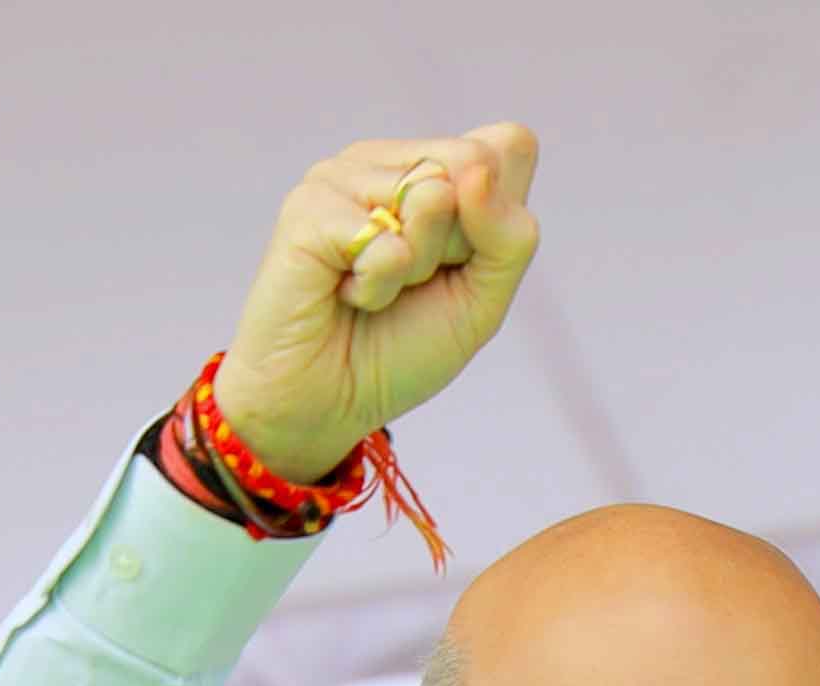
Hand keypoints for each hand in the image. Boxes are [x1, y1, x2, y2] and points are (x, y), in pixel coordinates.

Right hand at [209, 126, 539, 483]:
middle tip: (411, 282)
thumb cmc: (400, 349)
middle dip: (458, 245)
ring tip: (373, 290)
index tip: (456, 266)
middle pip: (474, 165)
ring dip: (414, 269)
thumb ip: (510, 237)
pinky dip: (377, 289)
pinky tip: (345, 294)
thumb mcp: (483, 301)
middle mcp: (388, 159)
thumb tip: (476, 171)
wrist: (327, 404)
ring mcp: (344, 174)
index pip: (510, 148)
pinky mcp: (309, 206)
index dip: (498, 221)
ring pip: (432, 197)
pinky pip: (386, 243)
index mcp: (434, 167)